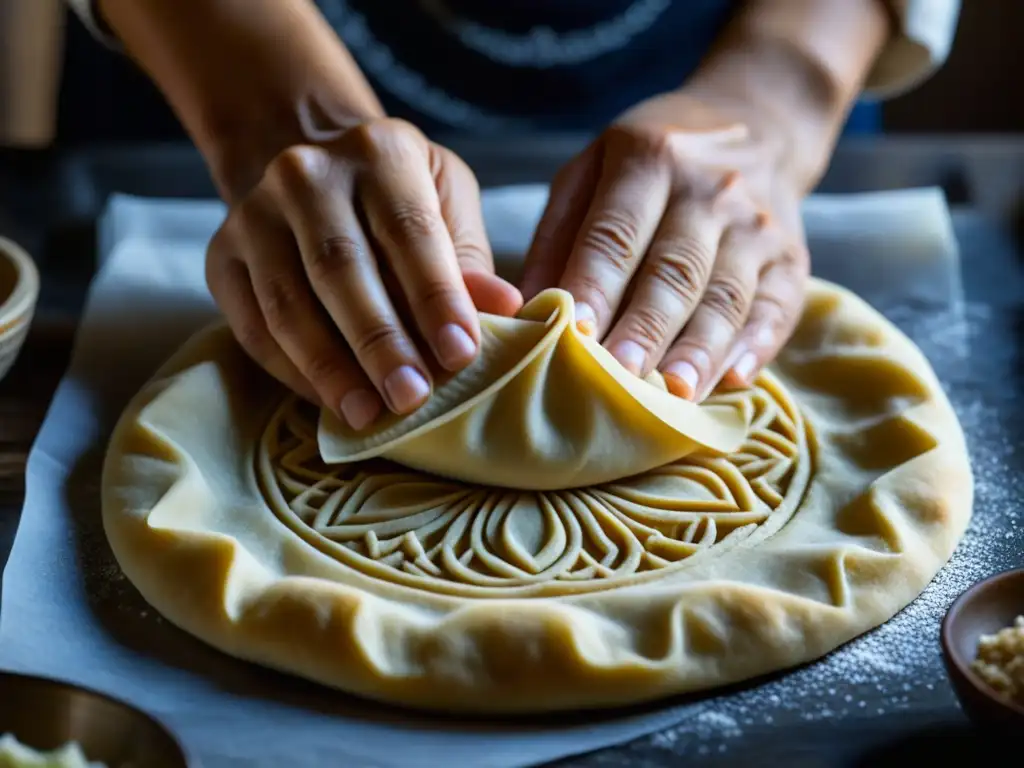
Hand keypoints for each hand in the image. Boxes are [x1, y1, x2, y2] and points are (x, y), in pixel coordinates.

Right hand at [206, 118, 522, 429]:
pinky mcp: (221, 256)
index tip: (461, 355)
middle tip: (411, 397)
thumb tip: (504, 310)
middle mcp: (308, 175)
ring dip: (330, 367)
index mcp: (380, 152)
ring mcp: (253, 214)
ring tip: (368, 413)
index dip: (435, 296)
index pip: (409, 231)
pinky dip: (293, 371)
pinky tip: (329, 400)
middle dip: (379, 341)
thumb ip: (468, 259)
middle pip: (341, 268)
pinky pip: (253, 326)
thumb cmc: (396, 197)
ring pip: (288, 303)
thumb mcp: (446, 204)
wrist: (311, 169)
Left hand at [520, 93, 809, 400]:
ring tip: (676, 394)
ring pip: (727, 295)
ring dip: (701, 348)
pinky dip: (757, 345)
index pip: (617, 233)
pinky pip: (778, 306)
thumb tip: (530, 307)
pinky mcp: (792, 256)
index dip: (596, 286)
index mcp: (650, 158)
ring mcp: (758, 224)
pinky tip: (735, 380)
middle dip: (646, 328)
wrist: (759, 123)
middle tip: (621, 376)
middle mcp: (710, 189)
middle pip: (675, 270)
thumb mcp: (593, 168)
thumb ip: (559, 233)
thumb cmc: (653, 162)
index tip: (575, 335)